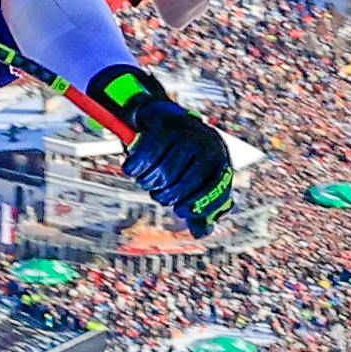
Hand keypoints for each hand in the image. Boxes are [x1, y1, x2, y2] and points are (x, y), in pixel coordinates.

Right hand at [94, 67, 234, 233]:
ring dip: (148, 183)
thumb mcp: (198, 178)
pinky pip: (145, 156)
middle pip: (181, 185)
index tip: (181, 211)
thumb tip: (201, 233)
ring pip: (162, 173)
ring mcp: (185, 135)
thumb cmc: (185, 156)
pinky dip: (135, 167)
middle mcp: (206, 145)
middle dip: (165, 196)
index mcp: (219, 159)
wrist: (166, 118)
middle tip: (159, 195)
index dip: (195, 206)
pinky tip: (131, 170)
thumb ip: (200, 205)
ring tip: (146, 182)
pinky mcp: (163, 128)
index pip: (212, 191)